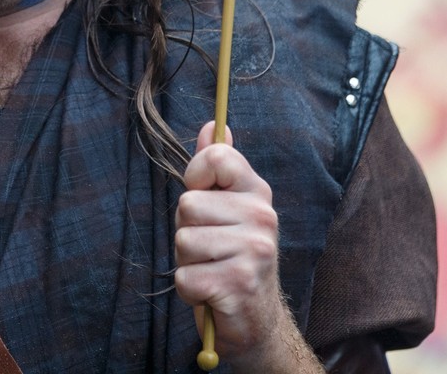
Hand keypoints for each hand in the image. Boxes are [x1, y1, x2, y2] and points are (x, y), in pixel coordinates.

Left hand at [175, 122, 318, 371]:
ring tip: (212, 270)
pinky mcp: (239, 284)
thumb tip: (212, 125)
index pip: (215, 157)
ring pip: (183, 240)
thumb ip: (217, 167)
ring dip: (187, 262)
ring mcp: (254, 251)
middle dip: (187, 230)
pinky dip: (189, 290)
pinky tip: (211, 293)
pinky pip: (184, 277)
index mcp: (258, 193)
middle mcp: (263, 217)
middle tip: (210, 249)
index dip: (195, 175)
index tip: (203, 196)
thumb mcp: (226, 209)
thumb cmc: (232, 258)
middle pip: (187, 203)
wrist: (256, 321)